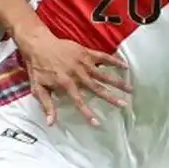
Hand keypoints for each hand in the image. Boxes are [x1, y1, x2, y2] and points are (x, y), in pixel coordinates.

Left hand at [16, 30, 131, 126]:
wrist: (38, 44)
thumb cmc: (37, 67)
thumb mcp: (37, 88)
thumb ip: (47, 105)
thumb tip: (51, 123)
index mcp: (66, 83)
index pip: (79, 101)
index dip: (88, 113)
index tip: (98, 123)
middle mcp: (77, 74)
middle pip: (97, 88)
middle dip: (111, 97)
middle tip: (124, 105)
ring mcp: (83, 62)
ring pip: (103, 74)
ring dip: (117, 82)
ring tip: (130, 89)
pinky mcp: (86, 52)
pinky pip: (103, 57)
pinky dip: (114, 60)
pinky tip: (125, 66)